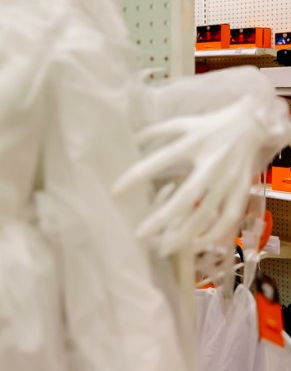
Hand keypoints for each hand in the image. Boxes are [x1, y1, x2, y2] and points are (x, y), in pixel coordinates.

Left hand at [114, 97, 263, 255]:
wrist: (255, 124)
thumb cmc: (213, 125)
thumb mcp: (183, 123)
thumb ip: (156, 131)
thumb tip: (130, 140)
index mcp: (193, 144)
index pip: (159, 161)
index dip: (136, 176)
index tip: (116, 192)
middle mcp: (211, 165)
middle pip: (186, 197)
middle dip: (162, 218)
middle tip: (141, 234)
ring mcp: (229, 180)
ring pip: (207, 214)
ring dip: (185, 234)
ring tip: (164, 247)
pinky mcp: (243, 191)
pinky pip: (228, 220)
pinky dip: (213, 235)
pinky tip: (197, 245)